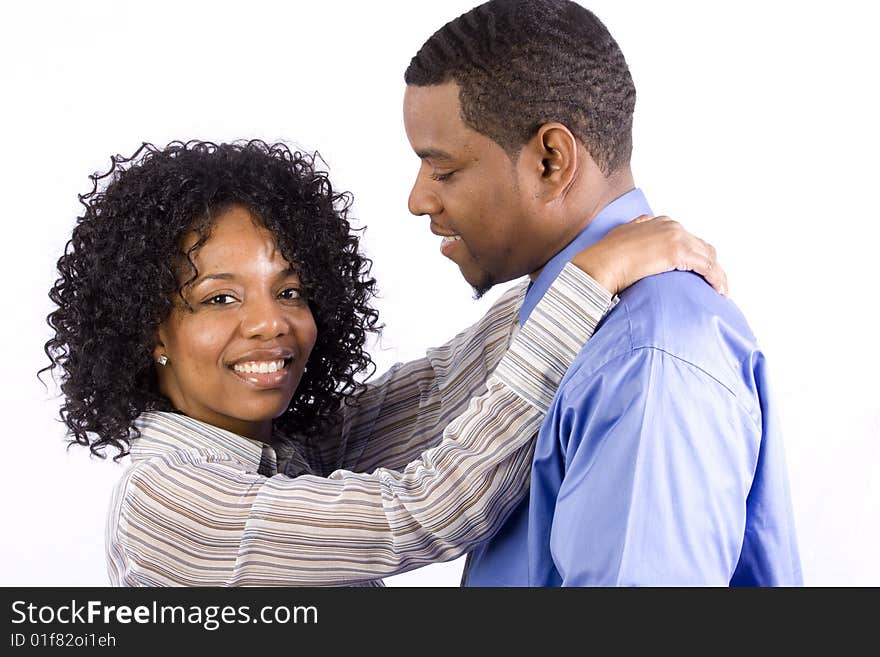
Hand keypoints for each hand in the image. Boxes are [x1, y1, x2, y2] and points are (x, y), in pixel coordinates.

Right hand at [571, 215, 727, 295]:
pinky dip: (716, 279)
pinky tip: (718, 292)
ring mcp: (675, 237)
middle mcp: (670, 225)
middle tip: (714, 284)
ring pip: (708, 256)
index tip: (699, 273)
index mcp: (658, 222)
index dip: (696, 256)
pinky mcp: (678, 252)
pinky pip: (707, 267)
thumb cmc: (603, 258)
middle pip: (702, 246)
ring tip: (719, 292)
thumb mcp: (621, 240)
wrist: (599, 264)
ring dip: (717, 274)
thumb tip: (636, 252)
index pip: (687, 238)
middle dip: (710, 265)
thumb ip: (634, 239)